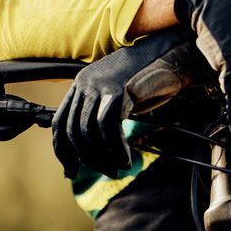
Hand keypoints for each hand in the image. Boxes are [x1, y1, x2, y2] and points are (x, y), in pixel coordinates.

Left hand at [51, 27, 208, 178]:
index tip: (71, 171)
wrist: (171, 58)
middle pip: (74, 130)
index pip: (59, 122)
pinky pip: (108, 127)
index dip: (63, 150)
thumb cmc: (145, 81)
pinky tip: (125, 159)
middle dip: (87, 158)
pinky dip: (116, 149)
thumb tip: (87, 150)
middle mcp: (85, 83)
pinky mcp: (118, 91)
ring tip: (117, 169)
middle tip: (105, 172)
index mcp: (80, 84)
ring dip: (102, 157)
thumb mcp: (115, 96)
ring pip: (89, 131)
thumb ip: (98, 114)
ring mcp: (101, 86)